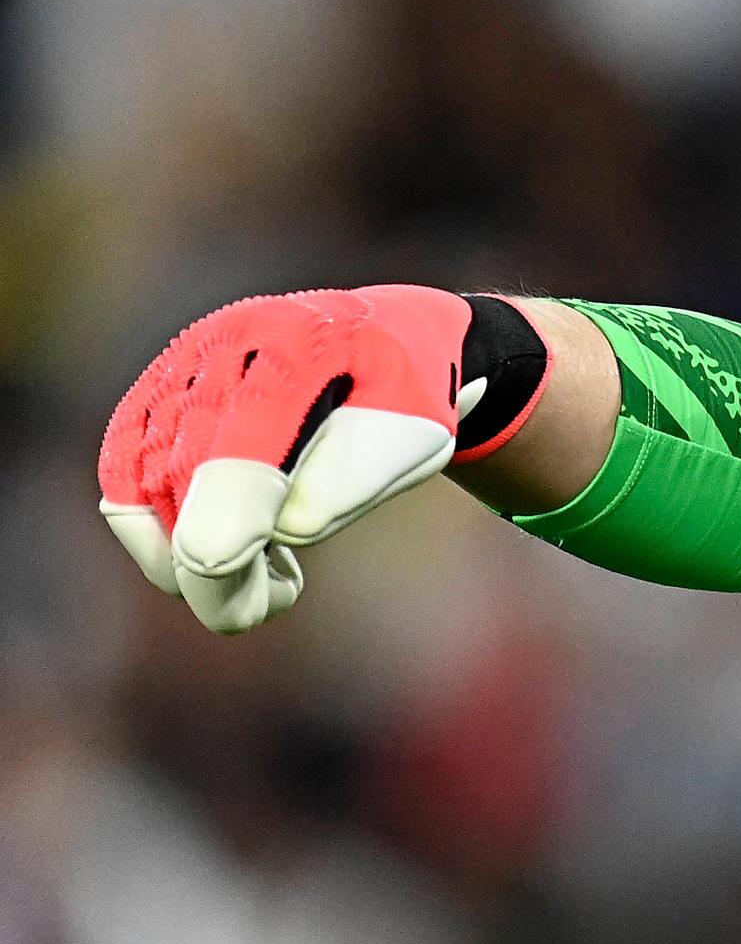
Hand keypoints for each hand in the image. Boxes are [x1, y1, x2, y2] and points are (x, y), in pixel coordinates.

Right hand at [97, 286, 545, 632]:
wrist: (384, 343)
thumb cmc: (405, 401)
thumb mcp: (413, 438)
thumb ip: (351, 481)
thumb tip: (283, 526)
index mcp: (299, 346)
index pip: (243, 447)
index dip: (229, 524)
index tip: (237, 590)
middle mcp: (223, 347)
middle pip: (184, 480)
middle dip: (219, 571)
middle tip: (273, 600)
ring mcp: (176, 371)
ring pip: (142, 495)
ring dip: (191, 562)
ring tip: (267, 571)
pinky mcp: (147, 404)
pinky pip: (124, 490)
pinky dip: (160, 541)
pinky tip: (227, 551)